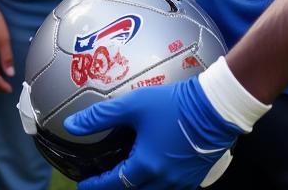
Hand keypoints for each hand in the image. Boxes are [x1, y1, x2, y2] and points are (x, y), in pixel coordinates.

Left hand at [64, 77, 238, 189]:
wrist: (215, 108)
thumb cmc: (174, 105)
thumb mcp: (133, 105)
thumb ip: (100, 116)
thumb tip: (72, 126)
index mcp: (146, 167)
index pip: (114, 184)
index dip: (96, 185)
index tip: (84, 184)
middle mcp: (164, 180)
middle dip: (117, 188)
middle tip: (104, 181)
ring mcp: (181, 181)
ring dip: (138, 186)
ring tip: (127, 174)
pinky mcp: (194, 176)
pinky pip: (171, 187)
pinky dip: (157, 183)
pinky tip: (153, 168)